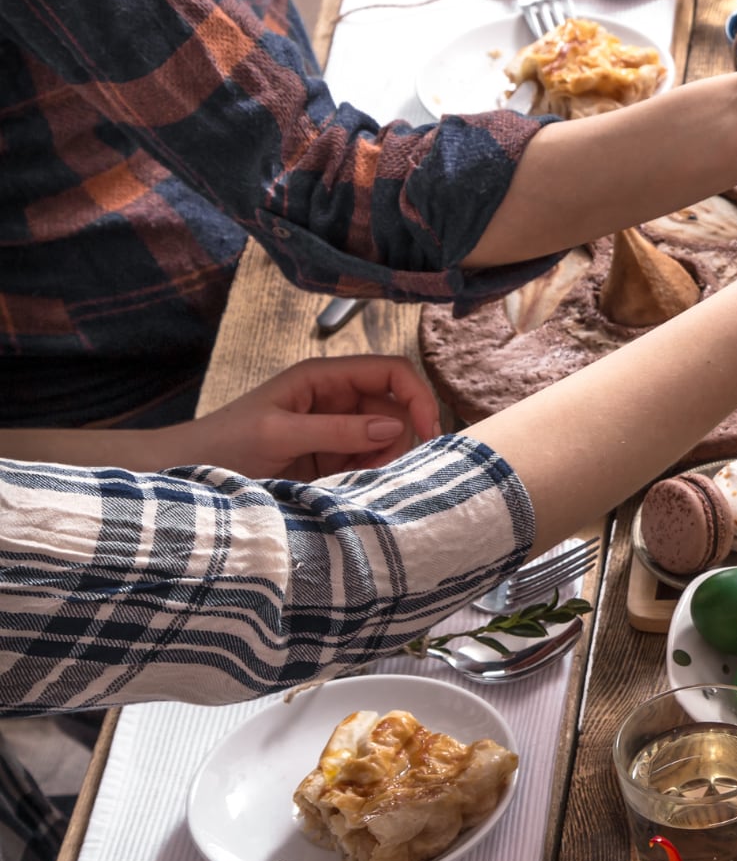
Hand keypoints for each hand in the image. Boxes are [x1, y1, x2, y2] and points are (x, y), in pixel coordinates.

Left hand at [160, 356, 442, 480]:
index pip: (391, 371)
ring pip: (386, 440)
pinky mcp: (330, 459)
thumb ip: (336, 430)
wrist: (184, 473)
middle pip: (395, 409)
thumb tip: (394, 428)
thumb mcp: (278, 434)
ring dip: (383, 462)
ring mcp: (334, 430)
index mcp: (323, 377)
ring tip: (354, 483)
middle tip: (380, 471)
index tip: (428, 431)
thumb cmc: (222, 444)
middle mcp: (335, 399)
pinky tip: (349, 489)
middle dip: (398, 439)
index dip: (416, 395)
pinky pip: (368, 463)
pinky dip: (370, 476)